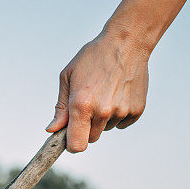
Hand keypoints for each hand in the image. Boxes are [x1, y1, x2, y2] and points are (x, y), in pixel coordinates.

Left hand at [46, 29, 149, 152]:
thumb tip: (52, 130)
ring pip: (106, 129)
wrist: (126, 42)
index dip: (71, 145)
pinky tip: (117, 94)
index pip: (76, 146)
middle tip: (88, 104)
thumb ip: (60, 108)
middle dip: (86, 128)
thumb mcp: (68, 77)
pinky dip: (118, 114)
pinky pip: (122, 123)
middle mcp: (102, 111)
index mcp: (81, 105)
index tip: (70, 137)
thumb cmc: (93, 57)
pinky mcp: (137, 110)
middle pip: (91, 139)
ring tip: (104, 93)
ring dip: (102, 119)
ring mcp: (122, 111)